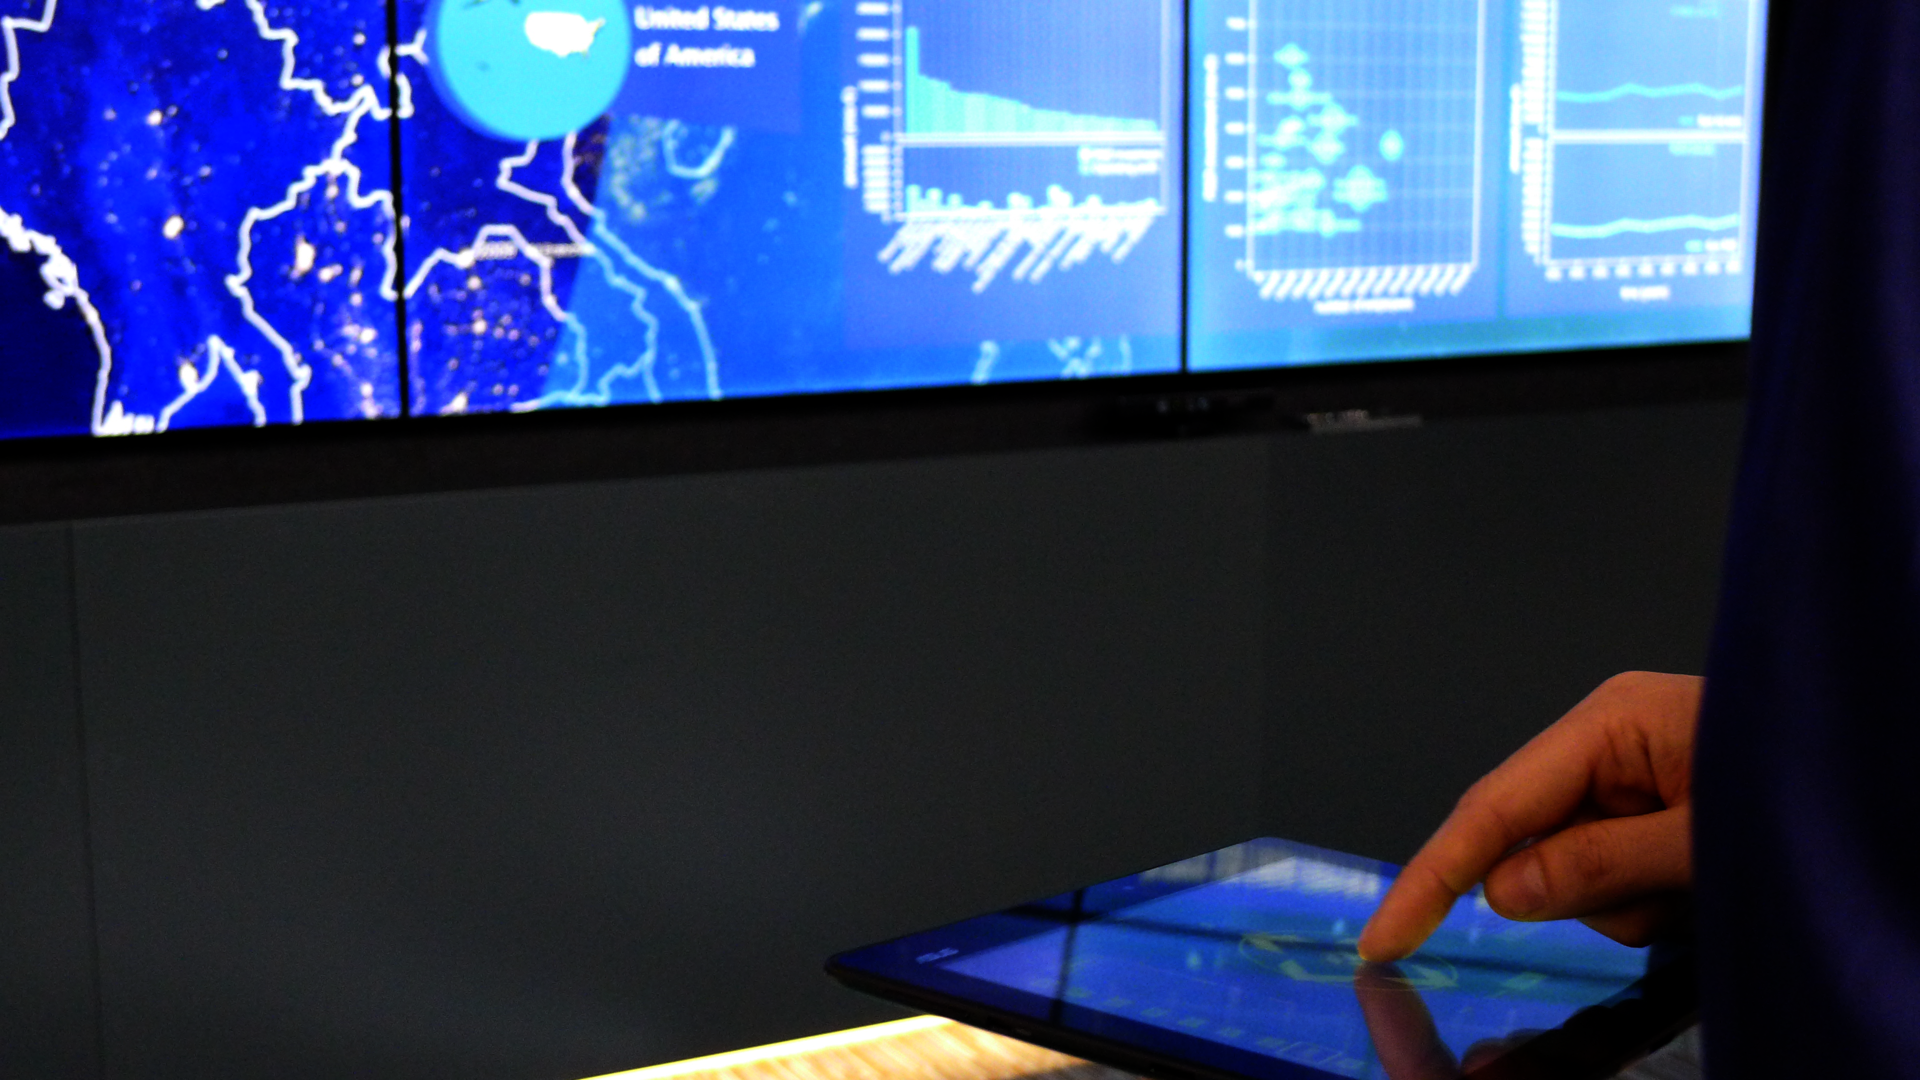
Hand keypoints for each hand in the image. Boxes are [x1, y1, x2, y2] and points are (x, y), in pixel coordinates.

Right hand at [1358, 672, 1700, 962]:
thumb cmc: (1821, 790)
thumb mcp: (1706, 839)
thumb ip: (1602, 864)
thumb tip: (1500, 892)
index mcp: (1611, 723)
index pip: (1493, 809)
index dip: (1431, 877)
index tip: (1382, 938)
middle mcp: (1608, 744)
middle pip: (1533, 846)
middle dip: (1584, 892)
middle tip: (1668, 893)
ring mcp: (1630, 781)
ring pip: (1575, 877)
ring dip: (1633, 906)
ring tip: (1706, 884)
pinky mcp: (1651, 816)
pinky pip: (1614, 883)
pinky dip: (1653, 903)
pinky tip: (1706, 885)